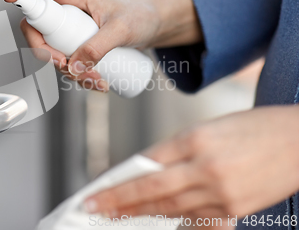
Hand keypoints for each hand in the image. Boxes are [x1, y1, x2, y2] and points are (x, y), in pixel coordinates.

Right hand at [4, 0, 199, 91]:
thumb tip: (74, 66)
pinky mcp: (74, 42)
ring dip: (67, 70)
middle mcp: (65, 8)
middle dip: (45, 51)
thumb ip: (99, 47)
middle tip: (65, 66)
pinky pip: (64, 60)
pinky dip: (76, 75)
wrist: (152, 26)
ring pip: (50, 49)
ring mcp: (68, 27)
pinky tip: (97, 82)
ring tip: (97, 80)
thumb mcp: (122, 30)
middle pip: (35, 26)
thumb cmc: (140, 17)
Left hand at [84, 105, 298, 220]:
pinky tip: (154, 220)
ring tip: (117, 217)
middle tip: (94, 209)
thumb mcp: (208, 129)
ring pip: (170, 209)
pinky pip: (195, 219)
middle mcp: (207, 167)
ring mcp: (222, 193)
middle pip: (152, 191)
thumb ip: (176, 151)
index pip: (145, 165)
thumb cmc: (254, 128)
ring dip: (140, 214)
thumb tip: (146, 170)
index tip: (96, 192)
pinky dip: (173, 219)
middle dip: (119, 203)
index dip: (117, 182)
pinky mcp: (235, 210)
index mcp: (196, 139)